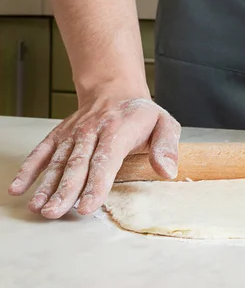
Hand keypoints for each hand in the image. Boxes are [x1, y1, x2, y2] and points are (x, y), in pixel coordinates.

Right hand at [7, 93, 180, 218]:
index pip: (105, 160)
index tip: (87, 206)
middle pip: (77, 164)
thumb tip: (168, 172)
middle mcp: (92, 131)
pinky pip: (43, 151)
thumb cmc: (142, 114)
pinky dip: (29, 169)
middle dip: (65, 190)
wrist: (115, 90)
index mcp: (118, 130)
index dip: (96, 184)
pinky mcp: (61, 135)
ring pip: (58, 160)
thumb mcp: (165, 124)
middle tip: (56, 212)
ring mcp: (74, 133)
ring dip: (46, 184)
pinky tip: (19, 188)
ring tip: (39, 207)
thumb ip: (167, 147)